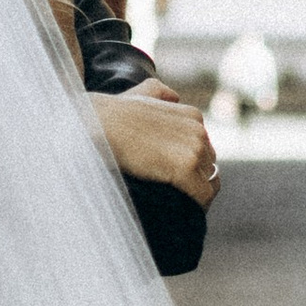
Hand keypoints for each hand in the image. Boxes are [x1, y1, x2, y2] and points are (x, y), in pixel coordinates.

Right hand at [101, 88, 220, 208]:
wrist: (97, 124)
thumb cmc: (111, 113)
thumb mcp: (140, 93)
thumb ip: (160, 92)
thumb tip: (173, 96)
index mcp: (192, 116)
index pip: (204, 150)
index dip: (192, 167)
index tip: (175, 179)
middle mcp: (199, 130)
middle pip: (208, 166)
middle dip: (194, 180)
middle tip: (174, 194)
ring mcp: (194, 148)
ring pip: (208, 182)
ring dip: (194, 195)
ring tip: (177, 205)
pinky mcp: (186, 167)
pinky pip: (203, 195)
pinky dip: (196, 206)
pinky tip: (182, 212)